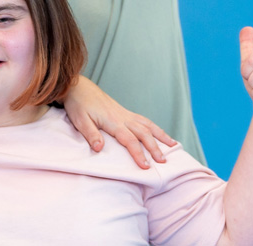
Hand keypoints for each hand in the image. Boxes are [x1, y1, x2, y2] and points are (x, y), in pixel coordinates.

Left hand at [63, 76, 177, 168]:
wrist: (78, 87)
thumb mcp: (79, 120)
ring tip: (174, 146)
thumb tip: (99, 148)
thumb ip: (90, 134)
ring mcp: (125, 114)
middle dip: (155, 148)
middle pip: (144, 133)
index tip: (146, 166)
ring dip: (161, 136)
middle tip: (163, 162)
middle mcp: (123, 117)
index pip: (129, 140)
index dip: (138, 154)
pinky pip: (144, 120)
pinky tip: (160, 134)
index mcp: (112, 121)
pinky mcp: (124, 112)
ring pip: (148, 125)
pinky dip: (155, 128)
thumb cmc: (78, 104)